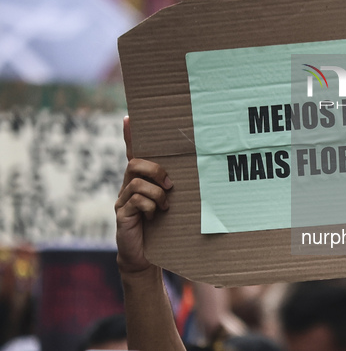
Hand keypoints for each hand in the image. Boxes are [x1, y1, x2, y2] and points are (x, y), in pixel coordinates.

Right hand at [114, 116, 173, 272]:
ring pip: (136, 183)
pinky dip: (149, 207)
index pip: (133, 153)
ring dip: (156, 193)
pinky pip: (135, 201)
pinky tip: (154, 216)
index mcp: (140, 180)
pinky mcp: (122, 215)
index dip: (130, 136)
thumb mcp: (170, 203)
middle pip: (135, 163)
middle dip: (155, 170)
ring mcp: (122, 200)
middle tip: (169, 185)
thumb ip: (174, 189)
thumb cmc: (162, 227)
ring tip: (165, 206)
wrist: (145, 255)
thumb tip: (195, 173)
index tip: (130, 117)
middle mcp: (128, 186)